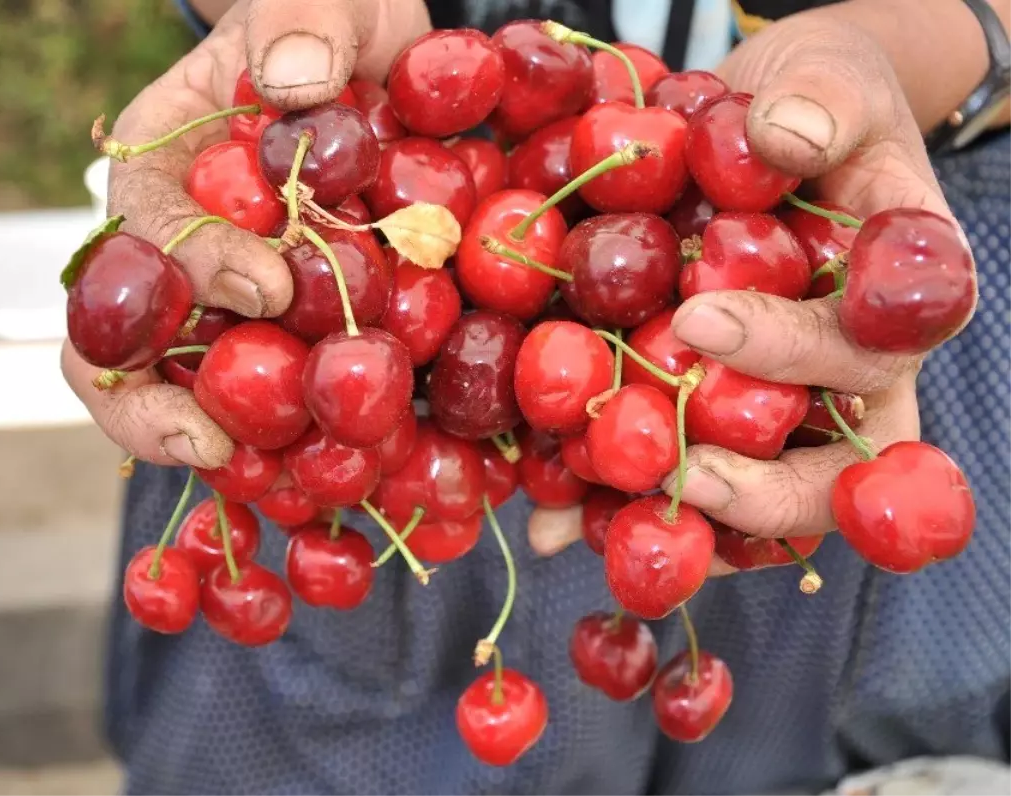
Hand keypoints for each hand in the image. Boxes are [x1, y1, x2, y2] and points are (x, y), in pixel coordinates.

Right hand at [62, 0, 429, 469]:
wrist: (386, 70)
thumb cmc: (330, 26)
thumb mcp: (316, 0)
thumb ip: (299, 23)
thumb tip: (293, 85)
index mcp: (160, 178)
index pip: (144, 239)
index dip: (193, 270)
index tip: (269, 289)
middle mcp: (181, 258)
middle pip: (126, 349)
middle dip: (151, 407)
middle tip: (207, 447)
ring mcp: (234, 312)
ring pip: (197, 394)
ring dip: (232, 442)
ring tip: (284, 484)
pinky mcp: (299, 342)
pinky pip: (291, 401)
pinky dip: (314, 438)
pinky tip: (361, 468)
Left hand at [528, 11, 975, 571]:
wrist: (773, 131)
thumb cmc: (818, 107)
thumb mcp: (833, 78)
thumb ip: (823, 102)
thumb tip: (783, 134)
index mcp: (895, 302)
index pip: (868, 350)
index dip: (793, 354)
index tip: (702, 320)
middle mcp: (847, 377)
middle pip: (830, 471)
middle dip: (758, 488)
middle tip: (677, 472)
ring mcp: (779, 406)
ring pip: (748, 495)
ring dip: (676, 520)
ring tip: (595, 519)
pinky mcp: (709, 415)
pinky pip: (674, 474)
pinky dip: (615, 504)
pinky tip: (549, 518)